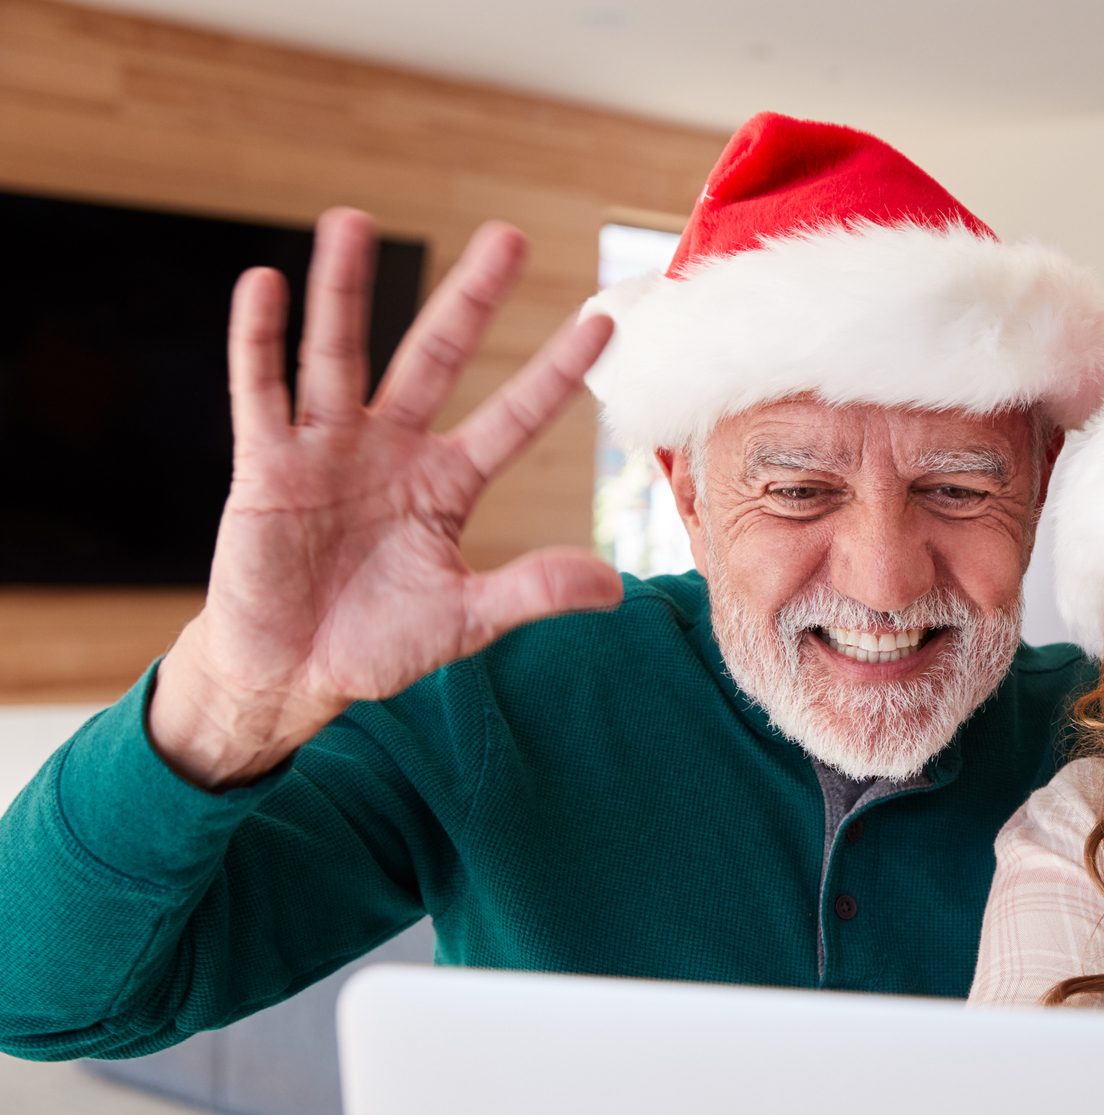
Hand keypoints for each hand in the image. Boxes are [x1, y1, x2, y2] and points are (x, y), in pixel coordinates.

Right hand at [151, 209, 622, 787]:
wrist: (290, 673)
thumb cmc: (377, 642)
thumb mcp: (464, 621)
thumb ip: (530, 592)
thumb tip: (614, 586)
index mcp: (446, 484)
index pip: (513, 418)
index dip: (553, 374)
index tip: (600, 324)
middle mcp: (392, 450)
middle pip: (437, 359)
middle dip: (471, 301)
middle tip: (508, 237)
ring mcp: (327, 451)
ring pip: (338, 356)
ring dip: (343, 291)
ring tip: (351, 220)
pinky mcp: (266, 467)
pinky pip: (259, 394)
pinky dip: (257, 342)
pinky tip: (265, 284)